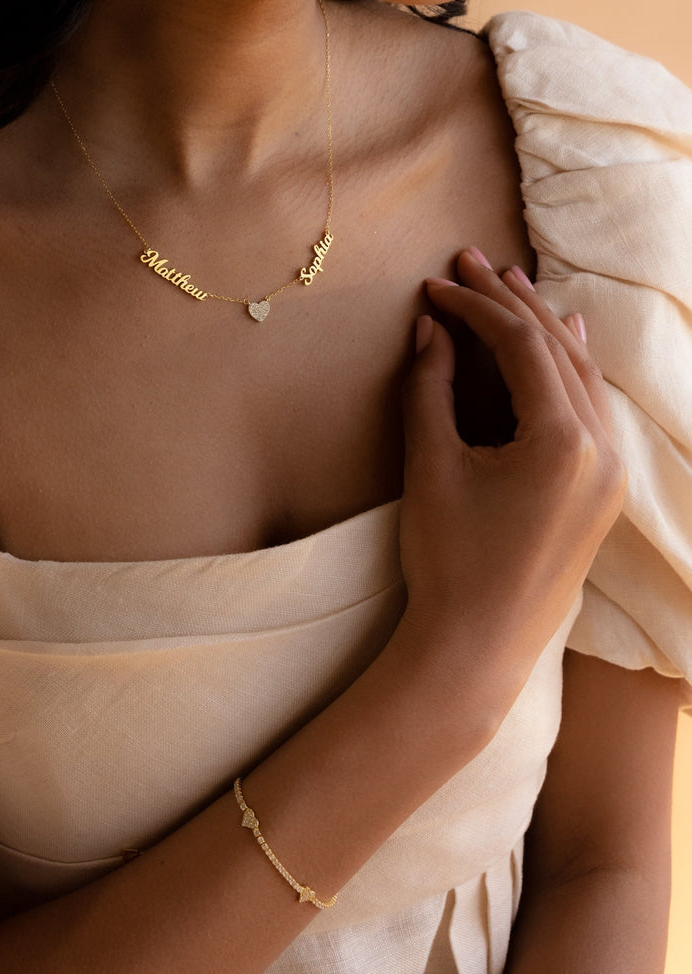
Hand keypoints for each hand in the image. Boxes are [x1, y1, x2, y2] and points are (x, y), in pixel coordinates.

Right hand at [397, 249, 624, 681]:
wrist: (478, 644)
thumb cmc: (448, 560)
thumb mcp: (432, 468)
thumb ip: (430, 389)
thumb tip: (429, 329)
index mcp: (563, 441)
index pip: (521, 347)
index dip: (473, 309)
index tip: (433, 286)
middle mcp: (602, 447)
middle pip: (557, 351)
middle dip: (508, 303)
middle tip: (468, 263)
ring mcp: (610, 469)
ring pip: (580, 374)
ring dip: (541, 329)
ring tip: (506, 288)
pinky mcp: (602, 488)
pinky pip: (593, 407)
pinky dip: (569, 368)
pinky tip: (565, 340)